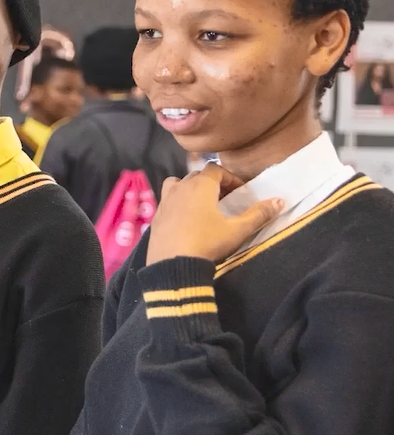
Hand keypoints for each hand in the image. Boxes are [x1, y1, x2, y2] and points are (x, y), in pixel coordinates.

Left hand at [146, 164, 283, 264]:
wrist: (173, 264)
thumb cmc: (208, 243)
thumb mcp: (238, 230)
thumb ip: (259, 214)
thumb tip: (279, 201)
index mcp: (200, 186)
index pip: (216, 169)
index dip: (230, 177)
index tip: (240, 191)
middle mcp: (180, 188)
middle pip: (197, 175)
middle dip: (213, 183)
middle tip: (226, 199)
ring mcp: (164, 201)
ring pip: (177, 184)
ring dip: (191, 188)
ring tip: (203, 205)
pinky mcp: (155, 215)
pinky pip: (167, 200)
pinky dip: (178, 202)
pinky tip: (186, 220)